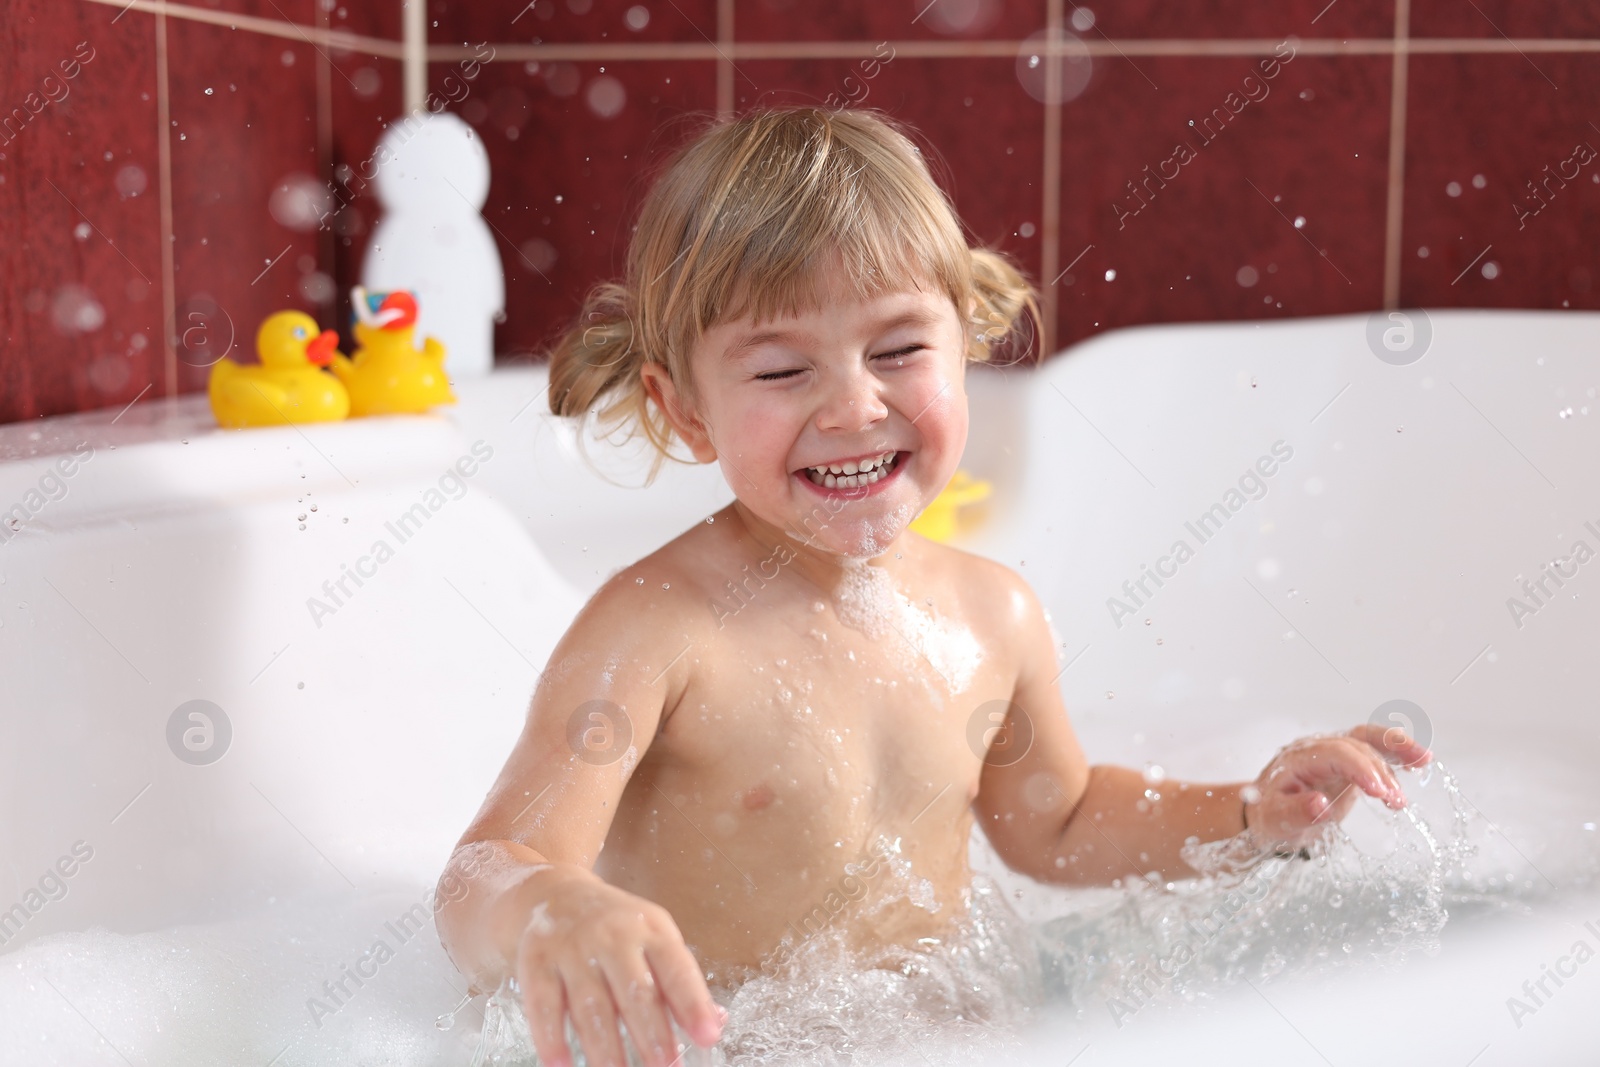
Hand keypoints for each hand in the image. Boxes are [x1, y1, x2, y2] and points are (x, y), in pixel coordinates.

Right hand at [515, 866, 726, 1066]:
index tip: (707, 1038)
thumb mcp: (654, 939)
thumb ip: (680, 983)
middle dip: (651, 1034)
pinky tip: (562, 1065)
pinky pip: (542, 1005)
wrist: (553, 894)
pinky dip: (552, 1039)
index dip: (693, 1005)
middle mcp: (612, 935)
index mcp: (650, 930)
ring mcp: (572, 948)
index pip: (676, 969)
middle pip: (634, 991)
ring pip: (590, 1004)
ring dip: (605, 1048)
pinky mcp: (536, 962)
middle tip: (664, 1066)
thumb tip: (713, 1025)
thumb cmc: (615, 928)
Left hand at [1243, 724, 1432, 847]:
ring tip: (1424, 764)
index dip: (1360, 770)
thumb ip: (1296, 813)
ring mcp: (1333, 753)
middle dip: (1381, 770)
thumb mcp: (1276, 821)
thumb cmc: (1269, 815)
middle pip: (1355, 746)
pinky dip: (1395, 753)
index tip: (1380, 792)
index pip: (1335, 754)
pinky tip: (1418, 761)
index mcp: (1297, 758)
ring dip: (1396, 750)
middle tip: (1398, 801)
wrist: (1266, 812)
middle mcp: (1317, 749)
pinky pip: (1372, 750)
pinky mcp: (1347, 763)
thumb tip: (1319, 805)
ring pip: (1367, 739)